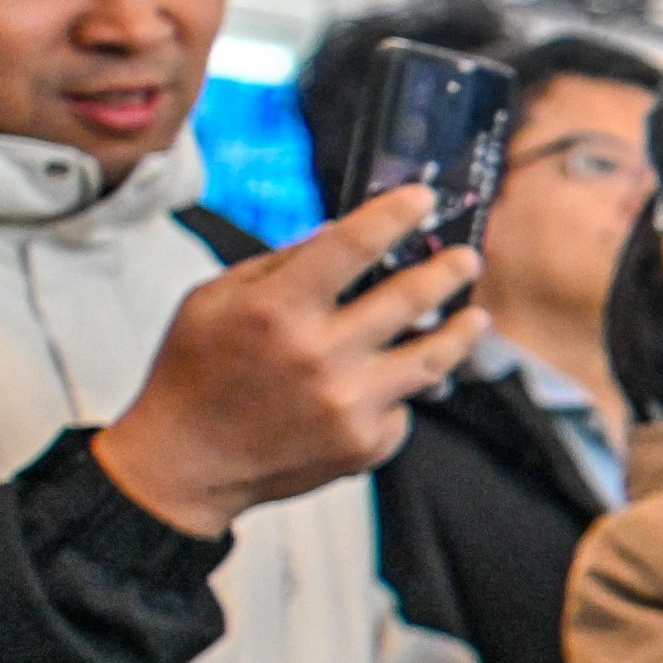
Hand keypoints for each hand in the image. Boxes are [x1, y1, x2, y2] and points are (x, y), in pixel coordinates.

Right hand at [90, 186, 488, 537]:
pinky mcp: (365, 443)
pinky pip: (403, 406)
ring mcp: (349, 404)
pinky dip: (398, 392)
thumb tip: (341, 232)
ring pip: (432, 359)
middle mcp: (319, 355)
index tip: (423, 200)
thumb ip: (281, 264)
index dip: (395, 215)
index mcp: (276, 308)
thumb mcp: (215, 299)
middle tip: (468, 258)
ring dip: (461, 333)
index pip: (353, 245)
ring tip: (475, 318)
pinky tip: (391, 384)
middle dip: (448, 271)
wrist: (187, 462)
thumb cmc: (197, 372)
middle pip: (410, 298)